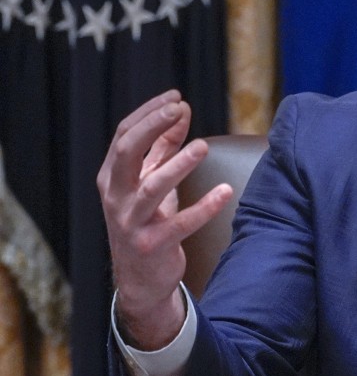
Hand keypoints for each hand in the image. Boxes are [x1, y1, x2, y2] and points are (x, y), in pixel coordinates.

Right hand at [97, 90, 232, 349]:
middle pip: (127, 152)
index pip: (124, 135)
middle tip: (180, 108)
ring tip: (203, 146)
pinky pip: (180, 224)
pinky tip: (225, 192)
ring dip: (178, 164)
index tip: (176, 97)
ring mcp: (132, 222)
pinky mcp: (152, 245)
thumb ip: (163, 148)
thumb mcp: (150, 181)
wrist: (140, 279)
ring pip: (152, 188)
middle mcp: (116, 196)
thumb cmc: (147, 220)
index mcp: (112, 177)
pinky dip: (204, 207)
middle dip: (153, 126)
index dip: (149, 113)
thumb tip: (182, 110)